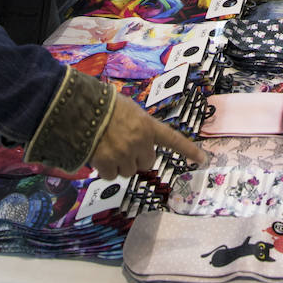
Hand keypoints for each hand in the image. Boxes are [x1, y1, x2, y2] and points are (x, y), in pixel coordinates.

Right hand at [89, 94, 208, 178]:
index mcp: (147, 125)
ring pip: (128, 171)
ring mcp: (124, 154)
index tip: (203, 160)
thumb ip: (138, 126)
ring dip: (119, 164)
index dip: (188, 150)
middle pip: (146, 162)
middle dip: (136, 158)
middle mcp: (140, 141)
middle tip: (122, 145)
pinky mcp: (107, 163)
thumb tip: (137, 140)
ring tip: (107, 147)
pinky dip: (105, 169)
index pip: (172, 139)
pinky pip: (111, 176)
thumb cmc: (103, 105)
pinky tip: (98, 155)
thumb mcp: (128, 110)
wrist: (79, 109)